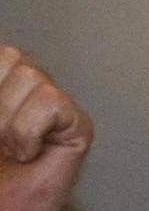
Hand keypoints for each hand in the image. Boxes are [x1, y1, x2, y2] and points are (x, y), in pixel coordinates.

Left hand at [0, 47, 92, 210]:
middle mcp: (30, 88)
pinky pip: (52, 102)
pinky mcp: (78, 127)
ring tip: (10, 147)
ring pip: (31, 75)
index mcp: (4, 81)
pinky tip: (29, 154)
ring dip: (8, 118)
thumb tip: (6, 56)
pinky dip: (29, 130)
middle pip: (11, 56)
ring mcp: (57, 107)